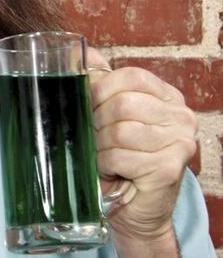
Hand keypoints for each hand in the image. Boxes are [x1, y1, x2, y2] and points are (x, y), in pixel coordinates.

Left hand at [87, 49, 197, 251]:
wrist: (135, 208)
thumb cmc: (121, 158)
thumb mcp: (110, 114)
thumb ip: (99, 82)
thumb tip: (80, 53)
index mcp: (167, 97)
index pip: (132, 76)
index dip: (102, 88)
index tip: (89, 104)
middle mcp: (181, 117)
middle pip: (123, 103)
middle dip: (98, 122)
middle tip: (96, 137)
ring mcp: (180, 143)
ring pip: (120, 131)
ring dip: (101, 146)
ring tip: (105, 154)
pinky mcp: (170, 169)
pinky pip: (121, 156)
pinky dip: (106, 164)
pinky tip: (111, 169)